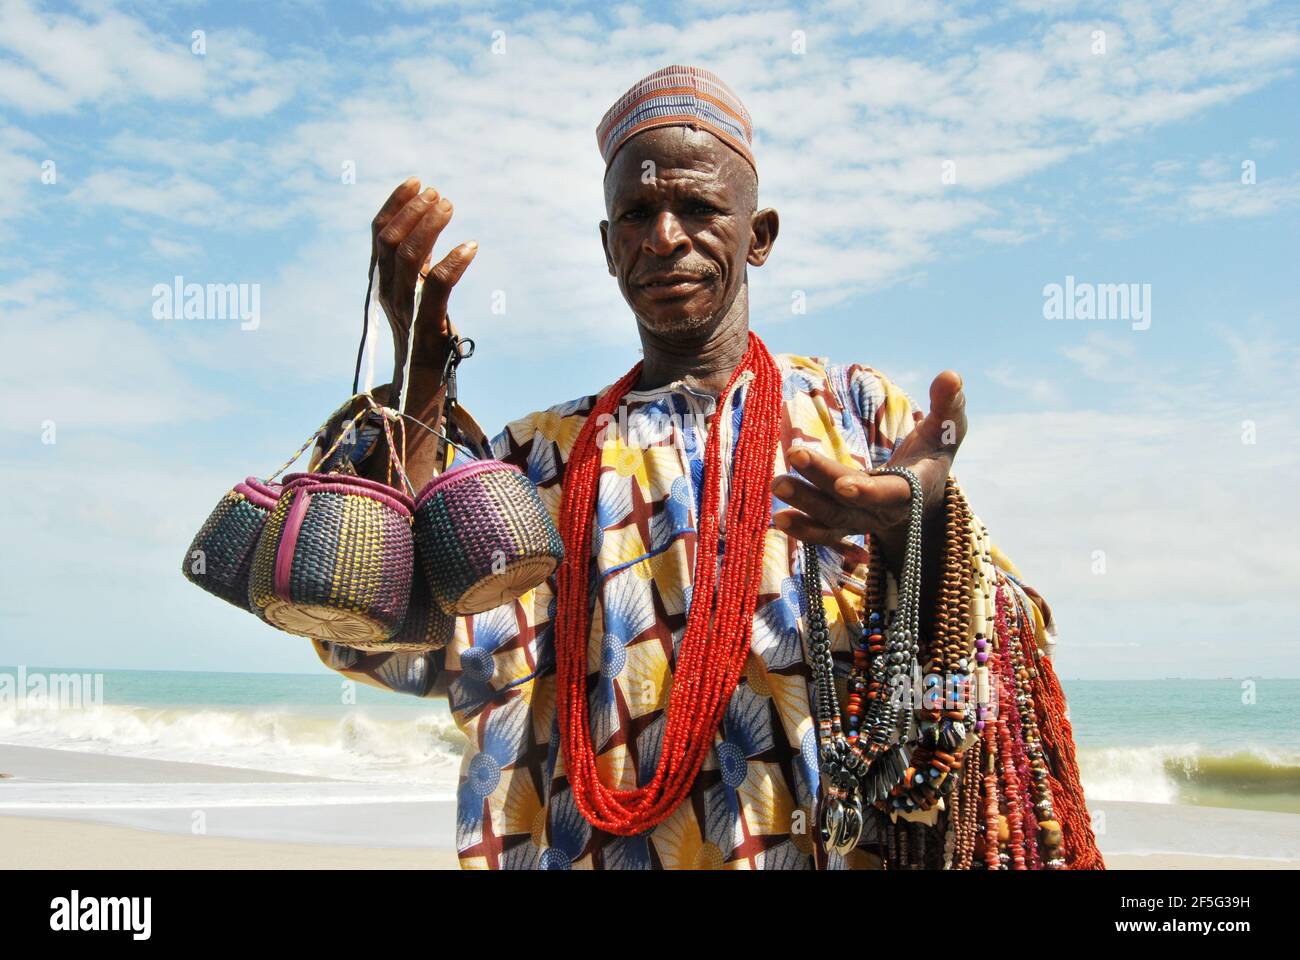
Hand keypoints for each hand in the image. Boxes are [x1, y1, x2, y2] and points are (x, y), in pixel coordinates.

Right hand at [371, 177, 478, 398]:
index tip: (417, 181)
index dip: (395, 204)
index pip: (379, 234)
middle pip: (392, 241)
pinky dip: (454, 263)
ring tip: (449, 207)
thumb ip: (417, 264)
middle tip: (439, 196)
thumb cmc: (422, 334)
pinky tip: (471, 246)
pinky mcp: (428, 324)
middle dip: (415, 211)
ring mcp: (406, 309)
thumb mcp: (415, 293)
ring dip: (430, 227)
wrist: (420, 382)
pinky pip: (436, 287)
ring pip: (410, 258)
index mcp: (381, 281)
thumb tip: (427, 228)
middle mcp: (388, 292)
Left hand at [770, 370, 967, 570]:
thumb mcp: (947, 427)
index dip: (869, 492)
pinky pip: (824, 532)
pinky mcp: (847, 523)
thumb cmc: (935, 450)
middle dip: (822, 481)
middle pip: (851, 503)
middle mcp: (886, 511)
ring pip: (832, 518)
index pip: (891, 494)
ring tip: (776, 485)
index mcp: (913, 489)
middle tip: (794, 455)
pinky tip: (779, 518)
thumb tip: (951, 375)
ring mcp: (864, 520)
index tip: (845, 485)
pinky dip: (803, 529)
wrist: (925, 488)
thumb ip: (948, 404)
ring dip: (804, 504)